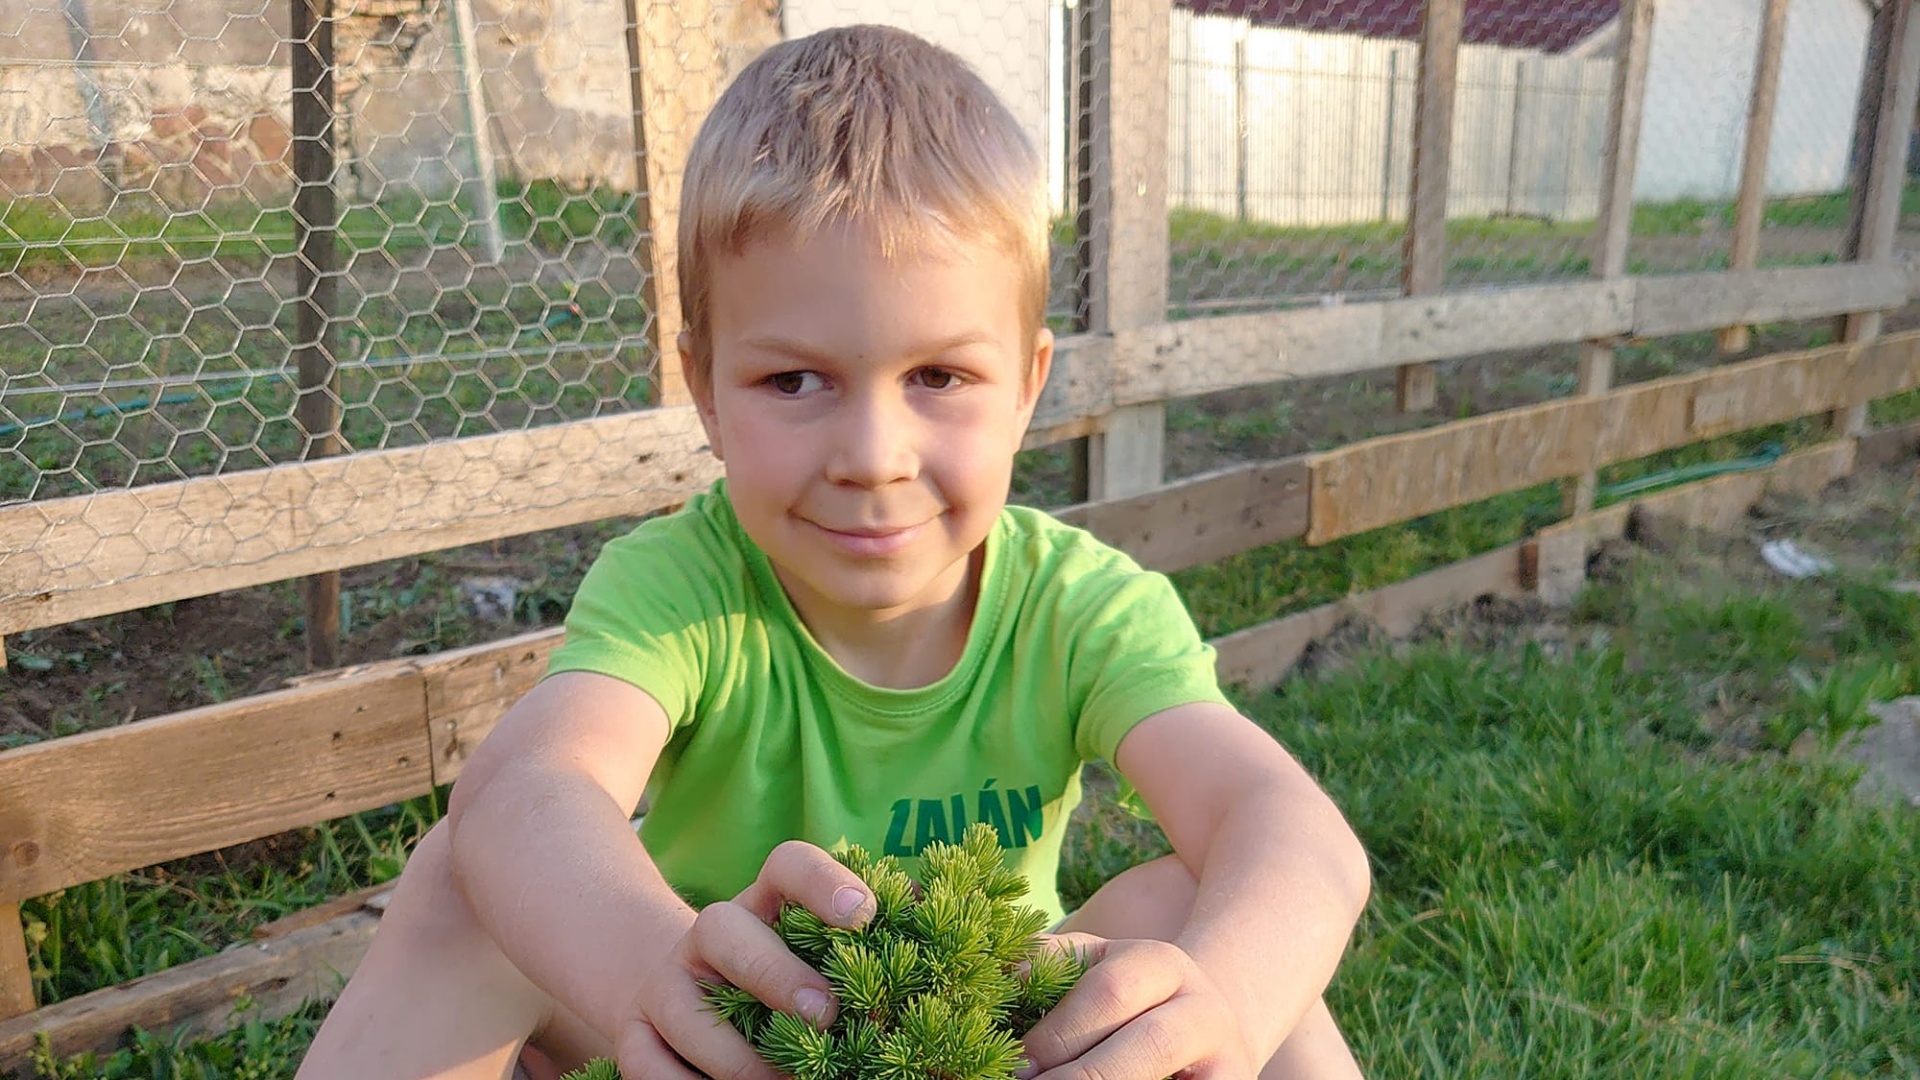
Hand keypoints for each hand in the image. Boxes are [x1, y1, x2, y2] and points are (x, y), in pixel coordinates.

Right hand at [614, 841, 875, 1079]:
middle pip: (724, 929)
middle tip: (826, 1014)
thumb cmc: (773, 974)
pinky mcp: (634, 1035)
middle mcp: (711, 934)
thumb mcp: (814, 953)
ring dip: (741, 1059)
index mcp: (766, 903)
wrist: (669, 992)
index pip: (788, 865)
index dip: (823, 881)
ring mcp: (666, 985)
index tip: (865, 915)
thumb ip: (872, 951)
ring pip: (688, 1014)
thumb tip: (971, 942)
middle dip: (775, 973)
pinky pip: (650, 1068)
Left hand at [1020, 933, 1259, 1079]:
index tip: (1015, 1067)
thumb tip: (1008, 973)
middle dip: (1083, 1077)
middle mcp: (1203, 1010)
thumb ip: (1053, 964)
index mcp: (1162, 964)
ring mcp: (1229, 1058)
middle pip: (1149, 1045)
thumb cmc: (1128, 1001)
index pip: (1111, 993)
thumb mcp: (1095, 967)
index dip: (1059, 1033)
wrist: (1209, 1030)